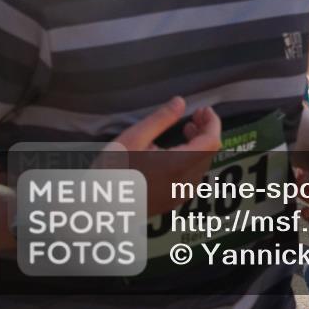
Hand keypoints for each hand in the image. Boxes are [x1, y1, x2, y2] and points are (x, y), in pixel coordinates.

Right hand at [104, 97, 220, 215]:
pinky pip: (192, 176)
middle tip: (194, 116)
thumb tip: (181, 102)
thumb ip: (161, 118)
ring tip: (185, 130)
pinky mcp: (173, 201)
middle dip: (205, 131)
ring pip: (202, 164)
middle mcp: (185, 183)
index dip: (212, 122)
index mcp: (179, 165)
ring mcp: (180, 195)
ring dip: (199, 145)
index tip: (203, 110)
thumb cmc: (112, 171)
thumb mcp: (134, 138)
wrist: (97, 206)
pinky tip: (176, 152)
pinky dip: (192, 159)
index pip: (212, 141)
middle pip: (208, 152)